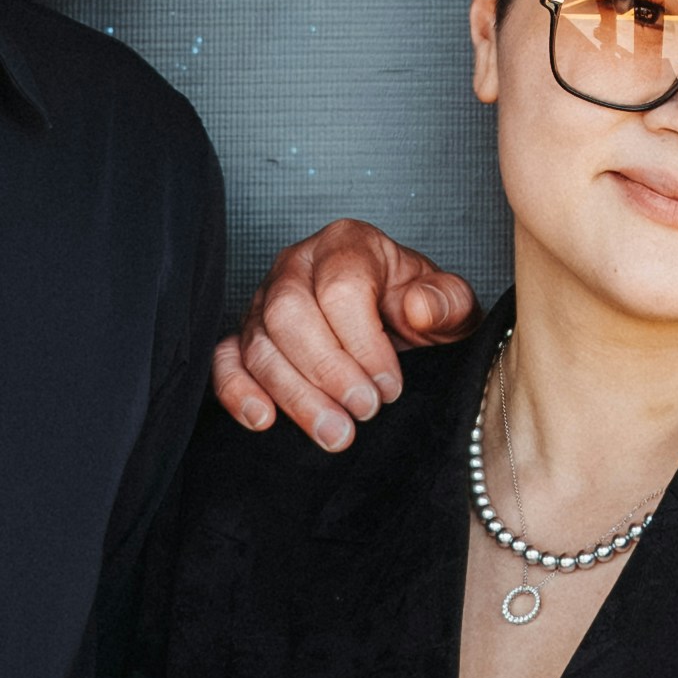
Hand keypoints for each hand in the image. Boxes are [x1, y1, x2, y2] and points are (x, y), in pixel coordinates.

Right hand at [208, 220, 476, 446]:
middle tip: (363, 411)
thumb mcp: (451, 303)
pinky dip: (238, 391)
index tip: (390, 385)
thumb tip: (418, 308)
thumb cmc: (421, 310)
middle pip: (289, 314)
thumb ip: (446, 301)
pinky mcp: (247, 337)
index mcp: (347, 244)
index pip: (339, 288)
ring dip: (294, 395)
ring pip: (260, 344)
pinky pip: (226, 360)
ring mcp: (265, 301)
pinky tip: (264, 419)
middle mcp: (298, 265)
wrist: (402, 325)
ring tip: (334, 433)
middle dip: (326, 371)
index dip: (364, 343)